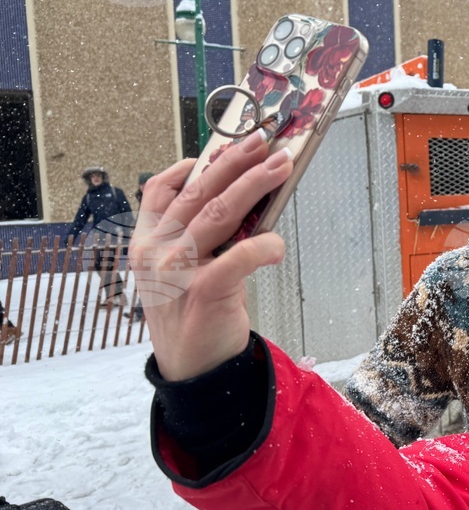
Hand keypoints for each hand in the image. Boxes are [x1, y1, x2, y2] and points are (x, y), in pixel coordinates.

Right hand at [129, 132, 292, 380]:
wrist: (194, 369)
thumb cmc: (195, 311)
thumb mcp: (186, 266)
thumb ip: (201, 233)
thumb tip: (243, 193)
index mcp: (146, 240)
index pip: (162, 188)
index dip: (196, 163)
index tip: (226, 143)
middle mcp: (154, 251)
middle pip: (199, 193)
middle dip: (235, 162)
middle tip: (264, 140)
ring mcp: (175, 272)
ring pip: (219, 215)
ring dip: (254, 186)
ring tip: (281, 166)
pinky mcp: (203, 292)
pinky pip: (237, 258)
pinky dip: (262, 246)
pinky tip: (278, 245)